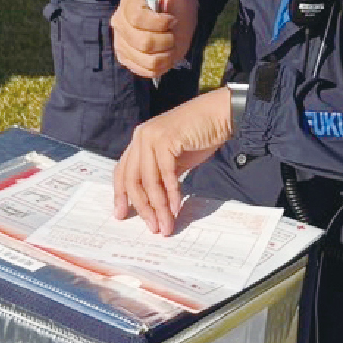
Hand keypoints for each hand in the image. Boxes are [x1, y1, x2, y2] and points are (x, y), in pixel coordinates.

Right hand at [111, 0, 197, 79]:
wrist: (180, 24)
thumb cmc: (177, 4)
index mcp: (128, 4)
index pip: (138, 19)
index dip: (160, 22)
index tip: (172, 19)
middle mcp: (119, 24)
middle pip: (143, 42)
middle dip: (166, 39)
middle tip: (172, 32)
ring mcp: (121, 43)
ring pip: (147, 59)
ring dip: (166, 53)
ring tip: (169, 43)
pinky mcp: (127, 60)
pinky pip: (147, 71)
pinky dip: (162, 64)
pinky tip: (164, 53)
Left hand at [113, 87, 233, 234]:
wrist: (221, 114)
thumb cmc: (201, 136)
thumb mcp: (175, 160)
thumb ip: (161, 176)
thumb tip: (155, 205)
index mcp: (139, 140)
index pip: (122, 171)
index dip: (121, 195)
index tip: (122, 216)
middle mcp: (141, 137)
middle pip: (132, 179)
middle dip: (142, 207)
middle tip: (153, 227)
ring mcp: (152, 137)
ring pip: (148, 180)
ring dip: (158, 207)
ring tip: (166, 225)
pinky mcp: (166, 140)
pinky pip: (165, 174)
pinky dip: (171, 194)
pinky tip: (176, 208)